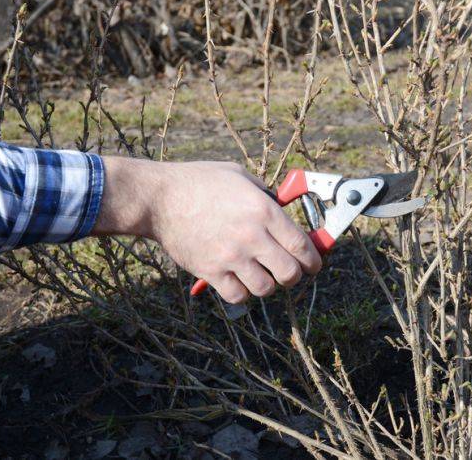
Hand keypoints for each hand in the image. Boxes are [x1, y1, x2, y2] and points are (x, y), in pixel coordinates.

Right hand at [93, 158, 321, 302]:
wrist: (159, 198)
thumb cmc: (199, 182)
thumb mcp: (239, 176)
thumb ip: (265, 194)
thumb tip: (282, 208)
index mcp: (263, 210)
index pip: (302, 245)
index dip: (313, 259)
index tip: (313, 263)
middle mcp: (251, 236)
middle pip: (290, 273)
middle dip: (295, 276)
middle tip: (290, 273)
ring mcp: (230, 256)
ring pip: (266, 288)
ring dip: (268, 285)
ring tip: (262, 275)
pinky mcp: (210, 271)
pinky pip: (237, 295)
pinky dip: (242, 293)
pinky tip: (239, 281)